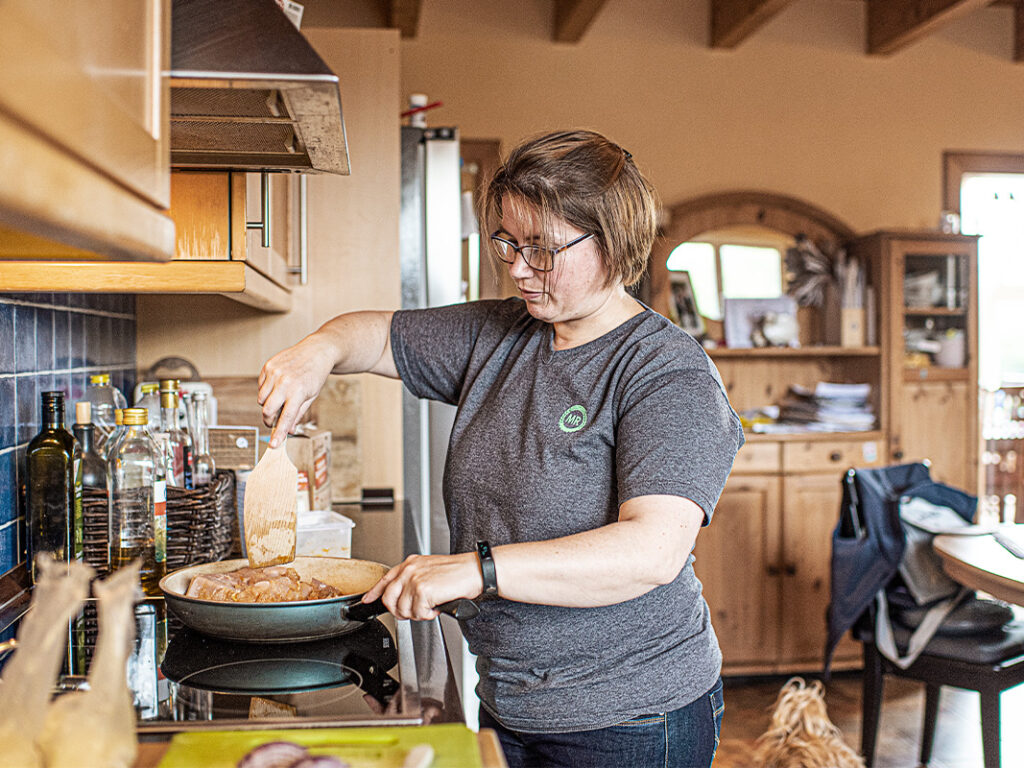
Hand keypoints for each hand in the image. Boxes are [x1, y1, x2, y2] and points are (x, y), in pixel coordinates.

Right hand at [257, 334, 337, 446]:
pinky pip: (260, 386)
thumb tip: (289, 431)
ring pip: (261, 399)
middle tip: (273, 422)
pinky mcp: (268, 366)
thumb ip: (298, 414)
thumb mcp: (312, 397)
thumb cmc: (315, 375)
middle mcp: (284, 382)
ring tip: (280, 398)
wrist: (317, 351)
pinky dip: (266, 390)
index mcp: (298, 392)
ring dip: (268, 404)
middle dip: (269, 420)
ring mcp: (274, 373)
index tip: (273, 445)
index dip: (278, 434)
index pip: (285, 418)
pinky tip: (278, 385)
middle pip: (267, 410)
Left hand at [361, 553, 482, 620]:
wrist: (475, 571)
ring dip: (418, 614)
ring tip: (431, 607)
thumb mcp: (430, 570)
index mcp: (410, 563)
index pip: (385, 580)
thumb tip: (403, 597)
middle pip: (389, 599)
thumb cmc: (458, 572)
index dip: (374, 593)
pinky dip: (428, 615)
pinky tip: (437, 607)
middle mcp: (410, 569)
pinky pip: (417, 613)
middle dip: (400, 611)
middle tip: (415, 612)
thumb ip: (413, 579)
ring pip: (403, 610)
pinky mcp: (423, 590)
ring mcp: (415, 579)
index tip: (367, 600)